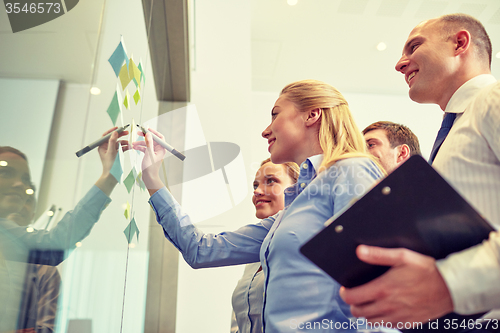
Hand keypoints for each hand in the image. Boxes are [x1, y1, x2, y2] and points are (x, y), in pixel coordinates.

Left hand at [97, 127, 129, 174]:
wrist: (113, 176)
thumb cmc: (110, 165)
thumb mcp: (111, 152)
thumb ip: (112, 141)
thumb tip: (114, 132)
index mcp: (102, 146)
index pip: (106, 136)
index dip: (112, 131)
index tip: (118, 128)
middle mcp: (106, 148)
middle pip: (113, 138)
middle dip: (120, 135)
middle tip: (127, 132)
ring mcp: (112, 151)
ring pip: (118, 143)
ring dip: (124, 142)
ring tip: (129, 144)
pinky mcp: (116, 154)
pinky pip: (121, 148)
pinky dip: (125, 147)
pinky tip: (129, 147)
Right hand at [132, 128, 166, 194]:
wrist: (149, 177)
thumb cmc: (150, 167)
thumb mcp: (149, 154)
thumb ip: (149, 143)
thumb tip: (148, 134)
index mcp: (161, 149)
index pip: (159, 137)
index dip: (153, 132)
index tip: (146, 129)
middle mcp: (159, 150)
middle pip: (152, 139)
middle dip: (144, 136)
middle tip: (138, 133)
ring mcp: (154, 153)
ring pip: (147, 144)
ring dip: (140, 143)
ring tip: (132, 144)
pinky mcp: (150, 155)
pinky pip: (145, 149)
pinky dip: (140, 147)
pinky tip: (134, 147)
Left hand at [339, 245, 453, 324]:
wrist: (450, 287)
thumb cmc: (426, 269)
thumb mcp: (402, 256)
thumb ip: (378, 255)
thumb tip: (359, 251)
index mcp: (383, 289)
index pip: (352, 298)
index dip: (344, 294)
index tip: (346, 288)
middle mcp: (388, 306)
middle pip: (358, 313)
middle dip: (353, 304)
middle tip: (357, 295)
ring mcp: (397, 317)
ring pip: (370, 322)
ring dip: (366, 313)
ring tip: (370, 302)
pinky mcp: (407, 323)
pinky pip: (387, 326)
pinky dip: (382, 319)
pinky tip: (386, 308)